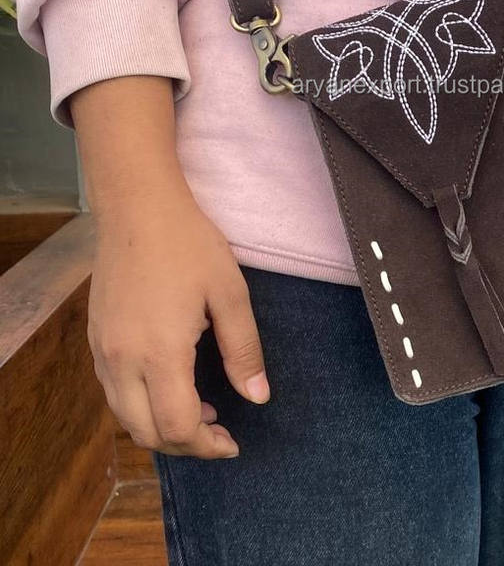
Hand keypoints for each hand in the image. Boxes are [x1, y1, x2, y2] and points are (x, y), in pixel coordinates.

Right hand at [87, 184, 268, 458]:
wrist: (138, 208)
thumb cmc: (190, 245)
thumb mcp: (231, 293)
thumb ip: (244, 350)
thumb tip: (258, 397)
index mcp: (160, 353)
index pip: (178, 426)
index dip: (207, 445)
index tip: (234, 442)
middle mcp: (122, 361)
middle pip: (147, 432)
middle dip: (186, 444)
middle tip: (221, 432)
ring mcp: (103, 351)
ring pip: (125, 417)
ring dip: (161, 427)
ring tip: (203, 412)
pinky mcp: (96, 339)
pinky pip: (114, 393)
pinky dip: (141, 406)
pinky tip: (171, 386)